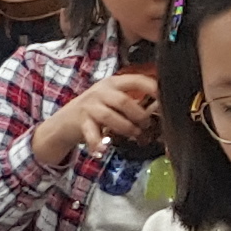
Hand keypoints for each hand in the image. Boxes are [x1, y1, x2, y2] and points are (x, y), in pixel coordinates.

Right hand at [34, 72, 160, 166]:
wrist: (67, 120)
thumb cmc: (97, 110)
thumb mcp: (113, 100)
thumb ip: (133, 102)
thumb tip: (161, 109)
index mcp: (113, 83)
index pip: (135, 80)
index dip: (151, 87)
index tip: (164, 96)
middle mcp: (100, 92)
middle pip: (123, 101)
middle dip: (138, 115)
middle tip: (146, 125)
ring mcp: (90, 106)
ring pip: (110, 117)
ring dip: (126, 128)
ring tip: (134, 134)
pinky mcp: (81, 122)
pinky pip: (92, 133)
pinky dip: (98, 143)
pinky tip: (102, 149)